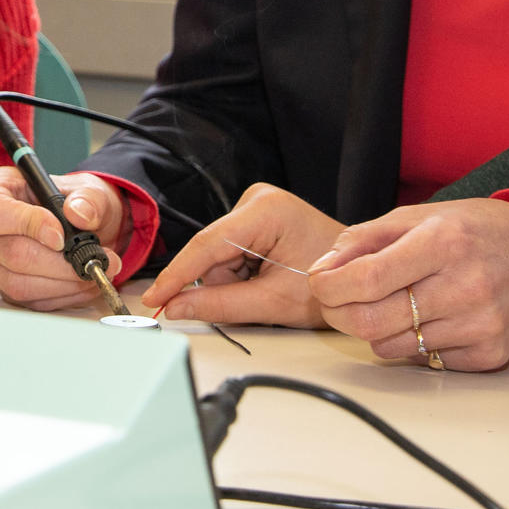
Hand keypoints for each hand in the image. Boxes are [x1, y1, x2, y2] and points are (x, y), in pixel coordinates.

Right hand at [0, 166, 126, 309]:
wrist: (80, 222)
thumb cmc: (72, 200)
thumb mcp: (86, 187)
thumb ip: (87, 197)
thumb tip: (80, 214)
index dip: (28, 225)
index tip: (61, 237)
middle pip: (11, 253)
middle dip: (56, 262)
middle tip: (90, 259)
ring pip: (18, 284)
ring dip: (62, 283)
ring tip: (92, 271)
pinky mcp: (8, 287)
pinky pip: (31, 301)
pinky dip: (64, 296)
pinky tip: (84, 284)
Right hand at [143, 183, 344, 327]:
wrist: (357, 278)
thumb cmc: (330, 287)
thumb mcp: (273, 303)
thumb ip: (220, 306)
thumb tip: (175, 308)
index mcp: (265, 211)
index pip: (207, 246)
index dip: (175, 277)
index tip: (152, 300)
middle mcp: (256, 200)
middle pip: (210, 253)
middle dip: (221, 284)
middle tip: (258, 300)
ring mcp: (256, 206)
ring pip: (217, 257)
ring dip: (232, 282)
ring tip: (271, 289)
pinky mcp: (255, 219)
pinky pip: (228, 254)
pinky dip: (240, 275)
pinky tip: (266, 279)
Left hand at [308, 199, 508, 370]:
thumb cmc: (471, 231)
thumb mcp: (416, 216)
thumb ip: (362, 240)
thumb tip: (321, 271)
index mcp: (442, 243)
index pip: (366, 280)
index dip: (330, 288)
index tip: (321, 284)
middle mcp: (464, 286)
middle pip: (373, 323)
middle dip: (340, 315)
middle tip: (337, 302)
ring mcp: (479, 325)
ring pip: (392, 347)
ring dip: (377, 329)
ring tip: (392, 303)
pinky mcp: (489, 354)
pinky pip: (424, 361)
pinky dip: (413, 344)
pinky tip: (430, 318)